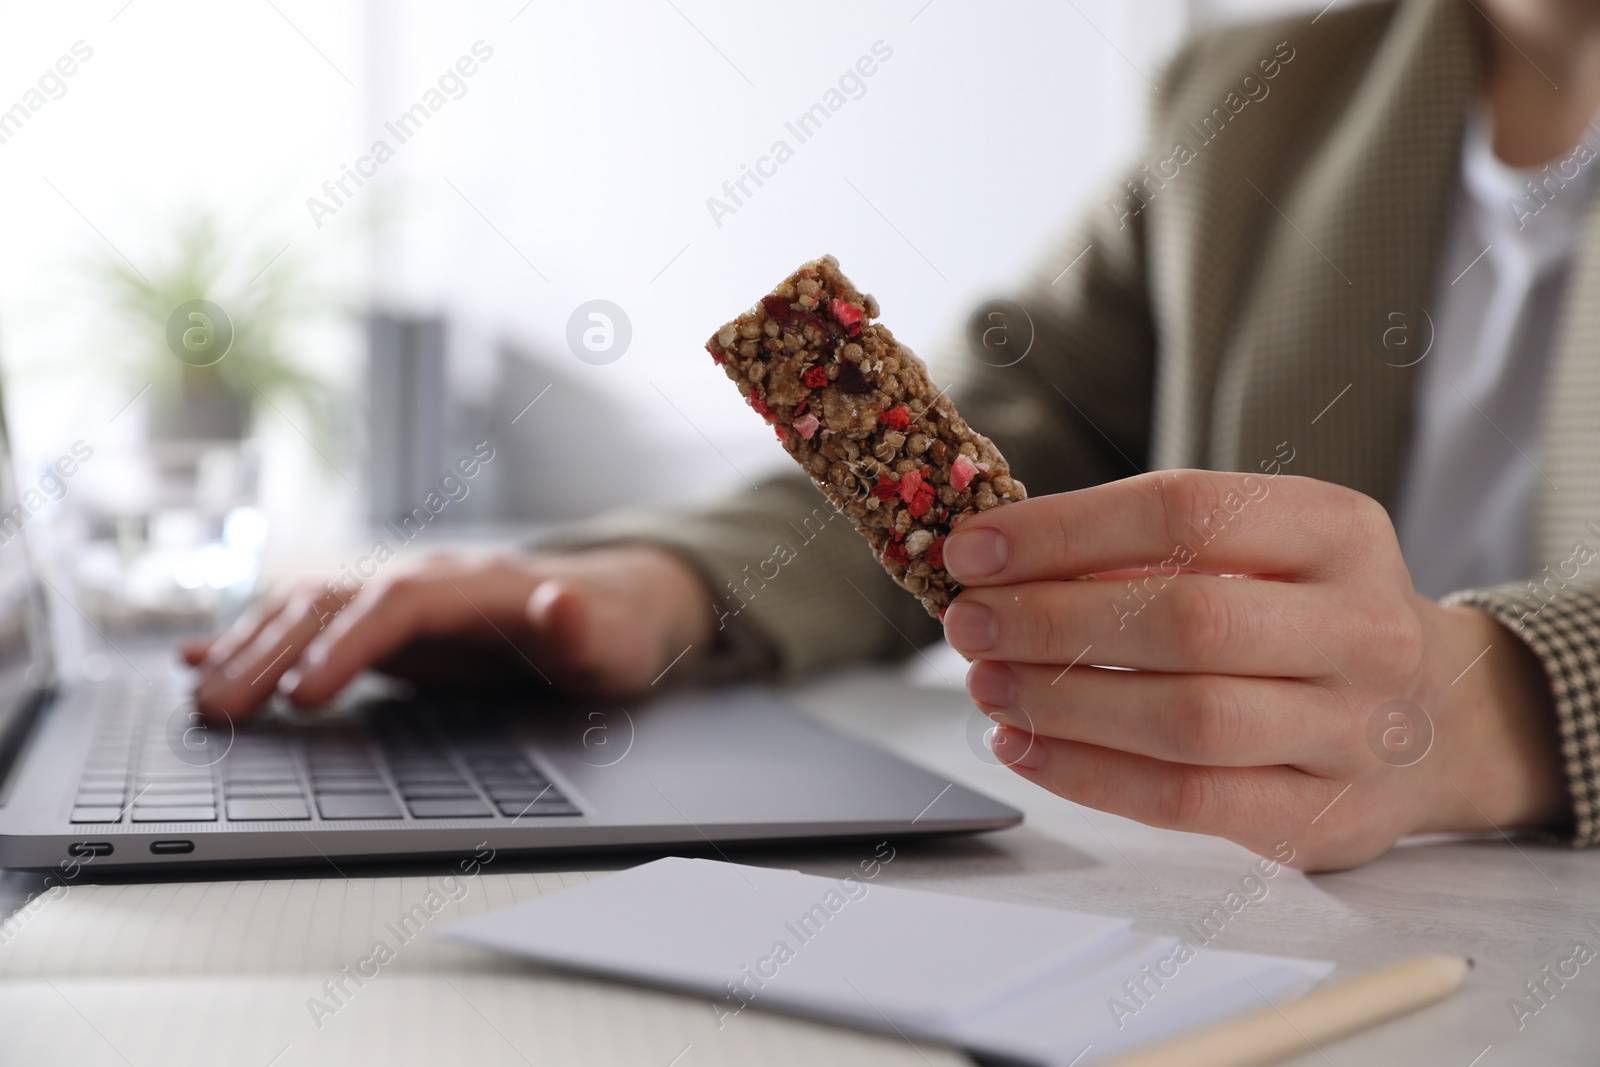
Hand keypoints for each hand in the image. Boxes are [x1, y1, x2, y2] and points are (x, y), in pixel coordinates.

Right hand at [181, 545, 714, 719]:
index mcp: (475, 587)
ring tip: (199, 697)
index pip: (397, 605)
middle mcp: (424, 582)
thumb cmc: (610, 632)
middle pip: (334, 604)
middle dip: (273, 653)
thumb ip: (583, 626)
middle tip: (220, 710)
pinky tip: (202, 660)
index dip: (347, 646)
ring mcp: (398, 598)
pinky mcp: (383, 623)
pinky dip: (254, 638)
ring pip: (307, 611)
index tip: (306, 695)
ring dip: (250, 648)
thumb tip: (563, 601)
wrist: (610, 606)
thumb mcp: (613, 639)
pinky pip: (308, 624)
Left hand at [940, 470, 1570, 869]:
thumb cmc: (1305, 617)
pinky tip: (1024, 747)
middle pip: (1185, 619)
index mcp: (1338, 530)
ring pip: (1186, 718)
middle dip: (1051, 619)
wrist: (1439, 719)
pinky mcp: (1327, 817)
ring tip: (987, 684)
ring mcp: (1354, 730)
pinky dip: (1089, 775)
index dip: (1062, 531)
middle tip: (968, 622)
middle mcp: (1362, 627)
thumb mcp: (1263, 550)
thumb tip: (997, 557)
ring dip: (1062, 702)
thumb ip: (1152, 547)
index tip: (973, 549)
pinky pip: (1188, 801)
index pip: (1183, 513)